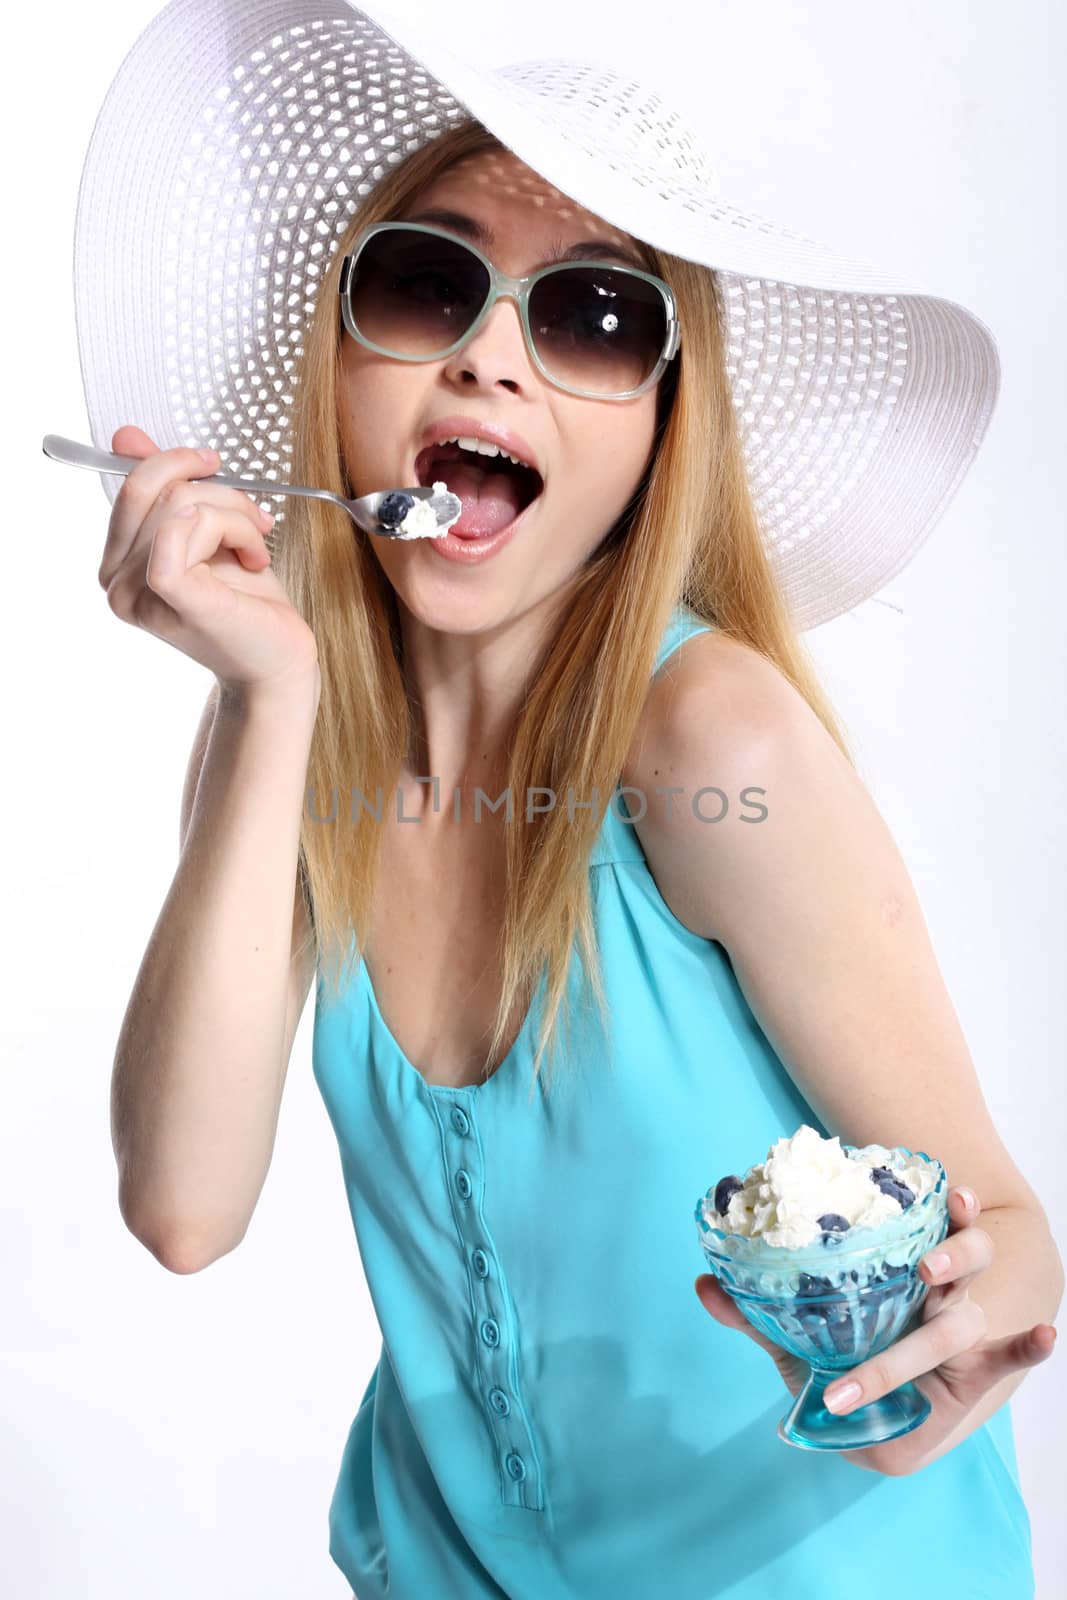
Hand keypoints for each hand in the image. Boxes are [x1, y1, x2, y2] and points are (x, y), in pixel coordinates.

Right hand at [100, 425, 318, 694]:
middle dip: (220, 493)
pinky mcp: (171, 599)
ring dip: (237, 516)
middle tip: (256, 519)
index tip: (214, 465)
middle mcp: (115, 584)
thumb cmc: (246, 604)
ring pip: (181, 506)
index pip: (131, 487)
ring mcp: (138, 596)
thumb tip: (125, 436)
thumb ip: (165, 488)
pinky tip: (249, 555)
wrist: (277, 660)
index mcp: (117, 565)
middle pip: (158, 491)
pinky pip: (180, 531)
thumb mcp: (206, 532)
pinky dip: (226, 527)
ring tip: (256, 548)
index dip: (175, 464)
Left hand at [694, 1186, 1056, 1474]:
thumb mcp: (807, 1344)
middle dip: (946, 1247)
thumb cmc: (852, 1368)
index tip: (949, 1190)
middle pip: (957, 1256)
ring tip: (941, 1272)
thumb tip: (704, 1286)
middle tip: (922, 1257)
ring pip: (972, 1297)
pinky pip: (1010, 1357)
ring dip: (965, 1276)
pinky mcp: (980, 1374)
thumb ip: (760, 1318)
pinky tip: (1047, 1334)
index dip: (938, 1210)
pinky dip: (1029, 1347)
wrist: (897, 1420)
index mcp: (899, 1274)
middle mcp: (938, 1290)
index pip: (922, 1229)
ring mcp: (962, 1330)